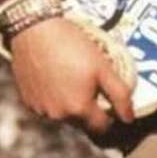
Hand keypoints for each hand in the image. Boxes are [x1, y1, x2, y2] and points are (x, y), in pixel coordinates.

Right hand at [9, 16, 134, 134]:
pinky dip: (54, 97)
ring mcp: (40, 110)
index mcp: (78, 110)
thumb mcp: (103, 66)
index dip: (110, 115)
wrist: (35, 30)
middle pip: (81, 122)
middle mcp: (58, 116)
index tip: (111, 99)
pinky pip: (46, 106)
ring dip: (70, 102)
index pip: (101, 127)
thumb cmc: (72, 45)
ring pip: (63, 114)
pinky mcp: (27, 101)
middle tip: (91, 82)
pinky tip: (55, 76)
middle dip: (90, 108)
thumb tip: (129, 118)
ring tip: (72, 76)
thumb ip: (119, 94)